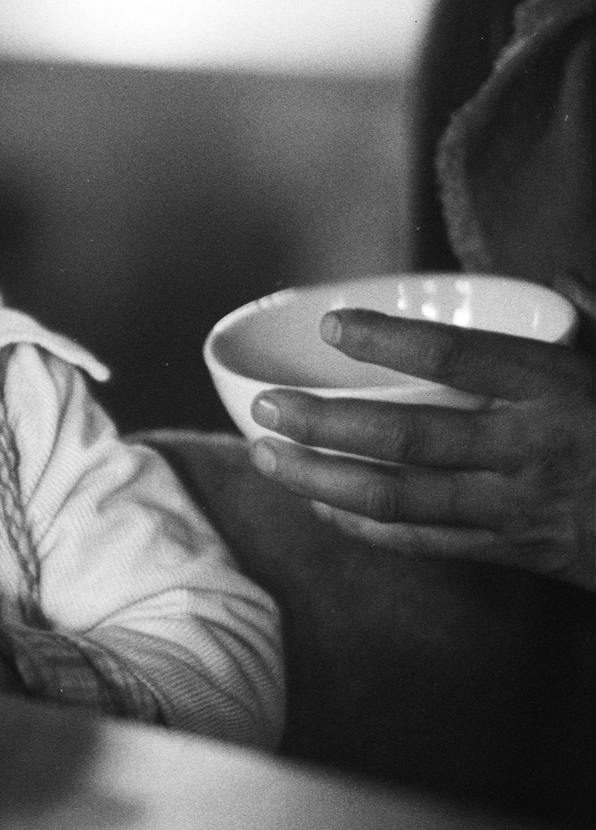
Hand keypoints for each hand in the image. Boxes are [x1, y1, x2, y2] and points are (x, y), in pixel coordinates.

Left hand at [247, 304, 594, 587]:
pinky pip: (423, 541)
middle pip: (408, 437)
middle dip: (325, 424)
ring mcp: (519, 507)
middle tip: (267, 408)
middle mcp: (532, 450)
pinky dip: (363, 524)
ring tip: (266, 456)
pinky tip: (317, 502)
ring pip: (400, 496)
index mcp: (559, 391)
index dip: (389, 341)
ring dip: (322, 478)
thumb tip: (559, 277)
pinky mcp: (515, 552)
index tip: (334, 325)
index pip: (459, 358)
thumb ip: (592, 319)